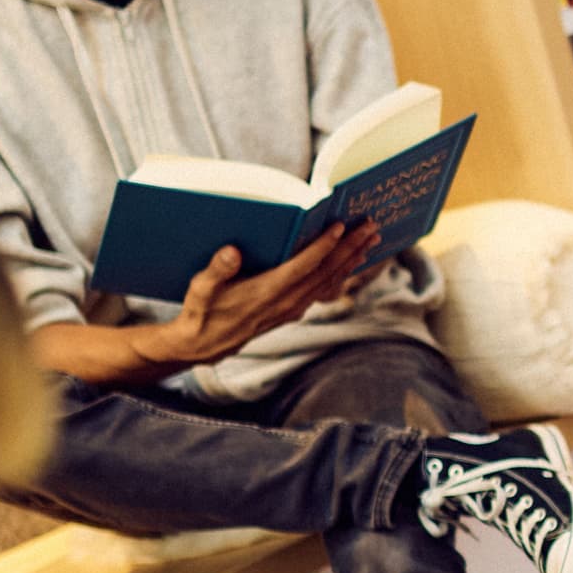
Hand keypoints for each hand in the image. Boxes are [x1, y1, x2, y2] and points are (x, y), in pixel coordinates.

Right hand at [133, 222, 379, 369]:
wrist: (204, 345)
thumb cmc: (201, 312)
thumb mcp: (200, 289)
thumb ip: (217, 270)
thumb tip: (232, 251)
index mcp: (267, 292)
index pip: (303, 266)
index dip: (323, 246)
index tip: (340, 226)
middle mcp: (286, 302)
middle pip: (326, 272)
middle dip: (350, 248)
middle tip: (371, 226)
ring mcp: (292, 308)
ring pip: (330, 282)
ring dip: (352, 259)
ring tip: (371, 240)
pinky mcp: (293, 311)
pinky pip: (324, 290)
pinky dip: (342, 274)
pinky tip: (352, 262)